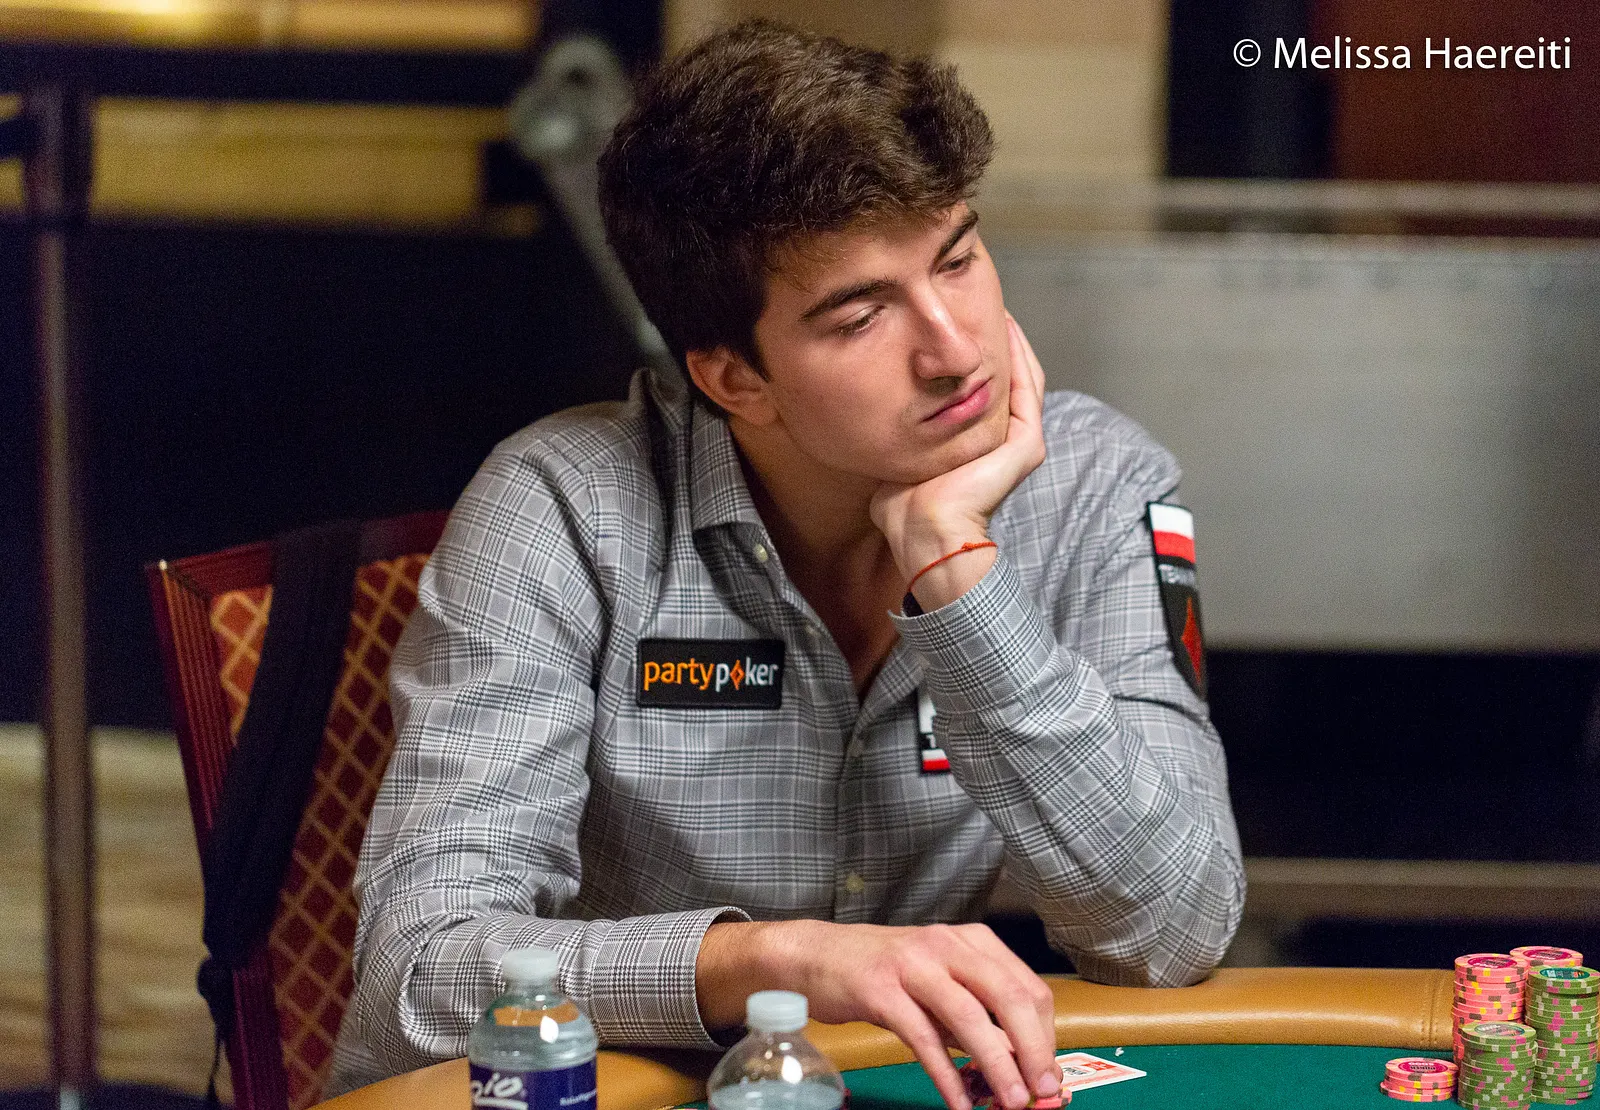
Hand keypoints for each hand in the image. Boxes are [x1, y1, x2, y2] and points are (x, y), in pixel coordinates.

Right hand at [698, 920, 1061, 1109]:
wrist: (817, 954)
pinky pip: (924, 1038)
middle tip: (1044, 1091)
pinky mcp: (881, 990)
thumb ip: (978, 1016)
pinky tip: (958, 1102)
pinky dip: (947, 1076)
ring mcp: (913, 964)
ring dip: (997, 1066)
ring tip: (1011, 1102)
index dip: (1046, 1036)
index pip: (1029, 988)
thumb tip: (1020, 1064)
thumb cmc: (885, 971)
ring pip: (970, 1017)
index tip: (1049, 1075)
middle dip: (1035, 1051)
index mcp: (972, 941)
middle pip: (1009, 997)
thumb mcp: (940, 982)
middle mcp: (948, 945)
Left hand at [871, 314, 1047, 610]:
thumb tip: (870, 413)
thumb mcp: (900, 455)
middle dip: (996, 342)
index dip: (975, 359)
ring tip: (996, 306)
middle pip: (1008, 379)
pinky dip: (1020, 355)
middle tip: (979, 306)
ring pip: (1024, 377)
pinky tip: (1007, 327)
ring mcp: (1019, 444)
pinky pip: (1030, 388)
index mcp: (979, 448)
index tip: (957, 326)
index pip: (984, 393)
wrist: (922, 532)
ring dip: (1012, 341)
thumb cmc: (903, 507)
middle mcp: (1004, 445)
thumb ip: (898, 432)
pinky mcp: (1026, 445)